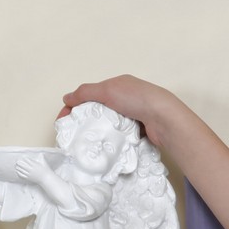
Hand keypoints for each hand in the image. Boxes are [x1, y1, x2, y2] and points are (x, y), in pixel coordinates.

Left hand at [15, 154, 51, 181]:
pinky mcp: (29, 178)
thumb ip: (41, 158)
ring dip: (18, 167)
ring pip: (21, 170)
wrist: (46, 178)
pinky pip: (22, 175)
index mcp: (35, 165)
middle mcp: (32, 169)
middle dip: (19, 163)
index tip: (22, 156)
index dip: (24, 158)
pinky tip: (17, 171)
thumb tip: (40, 153)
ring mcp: (30, 174)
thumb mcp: (44, 163)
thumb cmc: (46, 170)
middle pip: (23, 165)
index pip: (28, 160)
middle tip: (17, 161)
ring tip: (16, 165)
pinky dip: (19, 173)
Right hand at [60, 76, 176, 147]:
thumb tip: (67, 98)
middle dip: (85, 120)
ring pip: (108, 123)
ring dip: (98, 130)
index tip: (63, 121)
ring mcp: (133, 114)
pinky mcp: (139, 129)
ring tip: (88, 140)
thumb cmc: (138, 99)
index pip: (90, 94)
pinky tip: (105, 143)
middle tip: (74, 133)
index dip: (74, 106)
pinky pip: (119, 134)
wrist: (165, 118)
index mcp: (118, 85)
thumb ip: (85, 92)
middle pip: (98, 110)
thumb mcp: (107, 90)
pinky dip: (112, 138)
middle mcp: (126, 98)